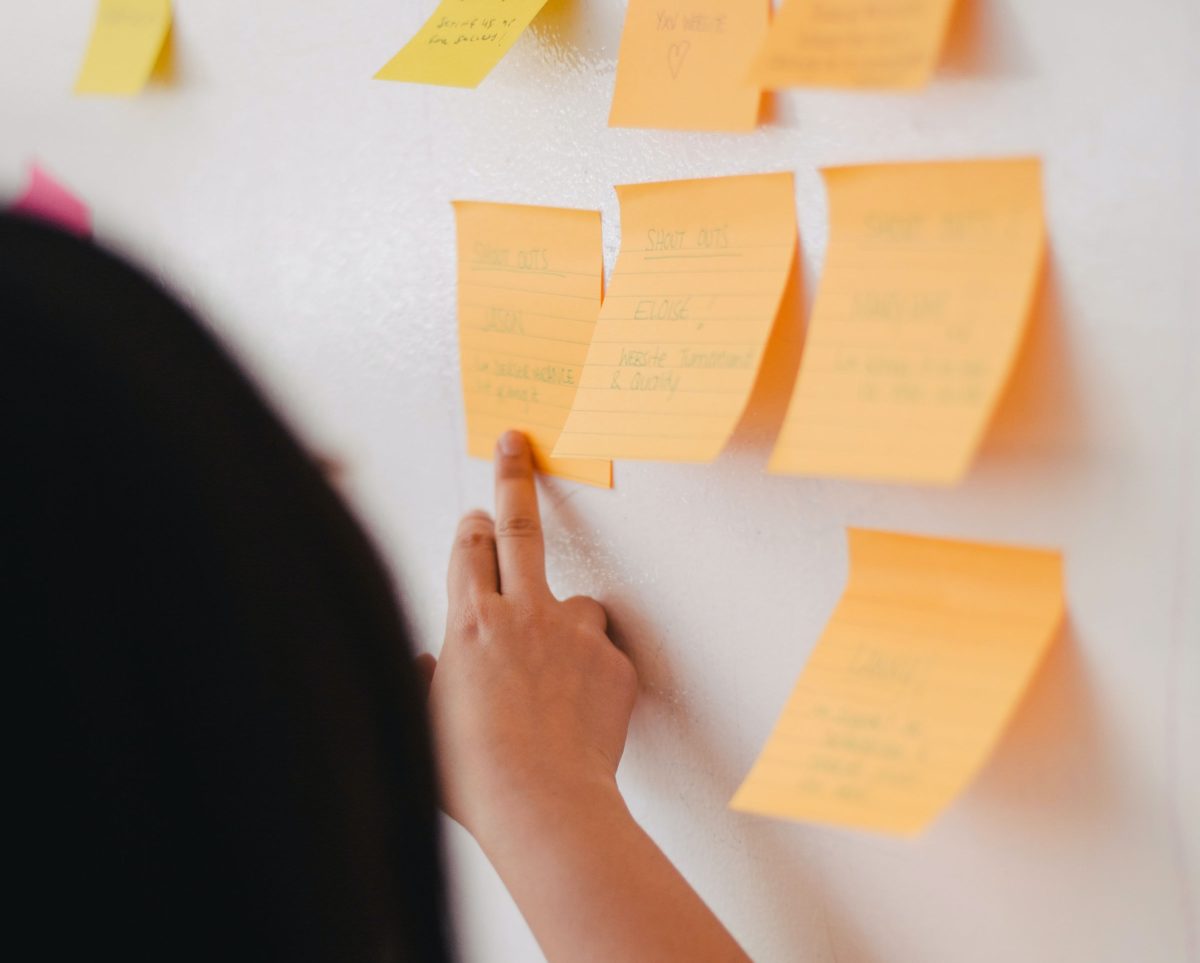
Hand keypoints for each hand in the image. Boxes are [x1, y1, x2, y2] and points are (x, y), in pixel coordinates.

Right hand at [425, 430, 636, 844]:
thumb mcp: (424, 723)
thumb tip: (428, 664)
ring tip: (558, 672)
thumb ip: (426, 681)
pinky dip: (593, 673)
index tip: (474, 514)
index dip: (469, 528)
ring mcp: (574, 633)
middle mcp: (523, 614)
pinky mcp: (614, 661)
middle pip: (518, 528)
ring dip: (567, 620)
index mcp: (470, 624)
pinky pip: (603, 654)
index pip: (467, 551)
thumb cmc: (473, 775)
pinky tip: (581, 712)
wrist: (543, 804)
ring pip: (576, 603)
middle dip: (514, 479)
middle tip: (518, 442)